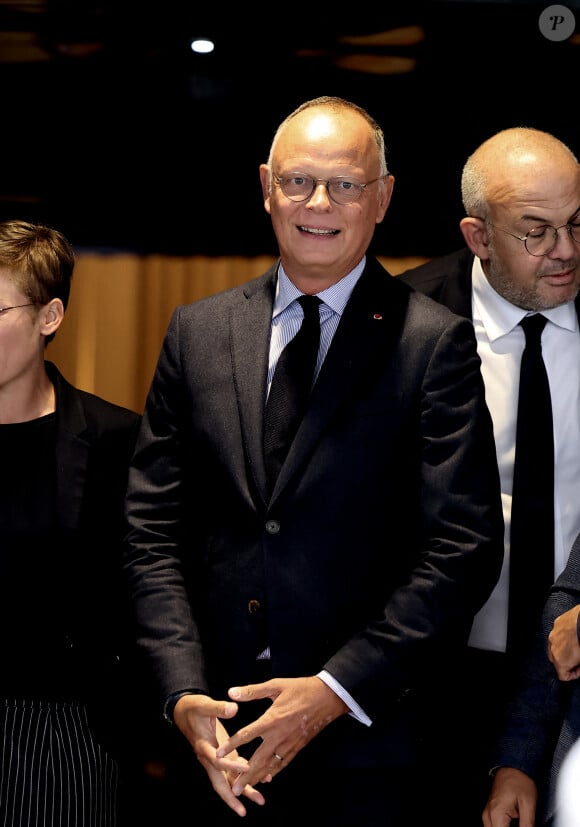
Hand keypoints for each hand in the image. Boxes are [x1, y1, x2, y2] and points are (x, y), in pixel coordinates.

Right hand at [172, 693, 265, 816]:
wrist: (185, 711)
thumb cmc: (194, 708)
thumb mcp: (204, 705)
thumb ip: (219, 708)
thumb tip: (234, 709)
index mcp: (204, 746)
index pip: (217, 761)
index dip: (231, 765)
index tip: (246, 768)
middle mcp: (208, 758)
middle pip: (219, 782)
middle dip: (232, 797)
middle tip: (244, 812)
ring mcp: (215, 759)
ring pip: (227, 780)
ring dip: (242, 790)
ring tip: (260, 799)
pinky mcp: (221, 755)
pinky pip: (232, 770)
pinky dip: (244, 776)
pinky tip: (261, 778)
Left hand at [216, 675, 347, 794]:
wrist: (327, 697)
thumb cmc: (300, 689)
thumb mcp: (276, 685)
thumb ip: (253, 691)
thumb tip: (231, 692)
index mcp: (272, 719)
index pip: (247, 735)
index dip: (231, 745)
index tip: (219, 754)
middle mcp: (279, 735)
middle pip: (259, 759)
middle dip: (245, 775)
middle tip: (233, 789)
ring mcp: (290, 743)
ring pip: (271, 765)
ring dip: (258, 778)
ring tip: (247, 788)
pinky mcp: (298, 746)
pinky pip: (284, 763)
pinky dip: (275, 772)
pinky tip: (268, 778)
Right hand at [482, 767, 536, 826]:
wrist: (512, 766)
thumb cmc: (519, 780)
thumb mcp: (528, 804)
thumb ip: (528, 825)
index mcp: (497, 814)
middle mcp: (488, 815)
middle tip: (522, 824)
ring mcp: (488, 813)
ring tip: (519, 822)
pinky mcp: (490, 812)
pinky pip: (493, 826)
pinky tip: (513, 824)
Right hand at [548, 605, 579, 679]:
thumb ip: (579, 666)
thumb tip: (579, 666)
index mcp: (560, 661)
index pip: (563, 677)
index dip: (573, 675)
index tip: (579, 670)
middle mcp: (553, 648)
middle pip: (556, 662)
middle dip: (566, 662)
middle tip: (576, 660)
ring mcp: (553, 635)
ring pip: (555, 647)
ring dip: (564, 649)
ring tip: (575, 646)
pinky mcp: (557, 624)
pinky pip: (558, 635)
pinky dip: (564, 637)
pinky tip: (574, 635)